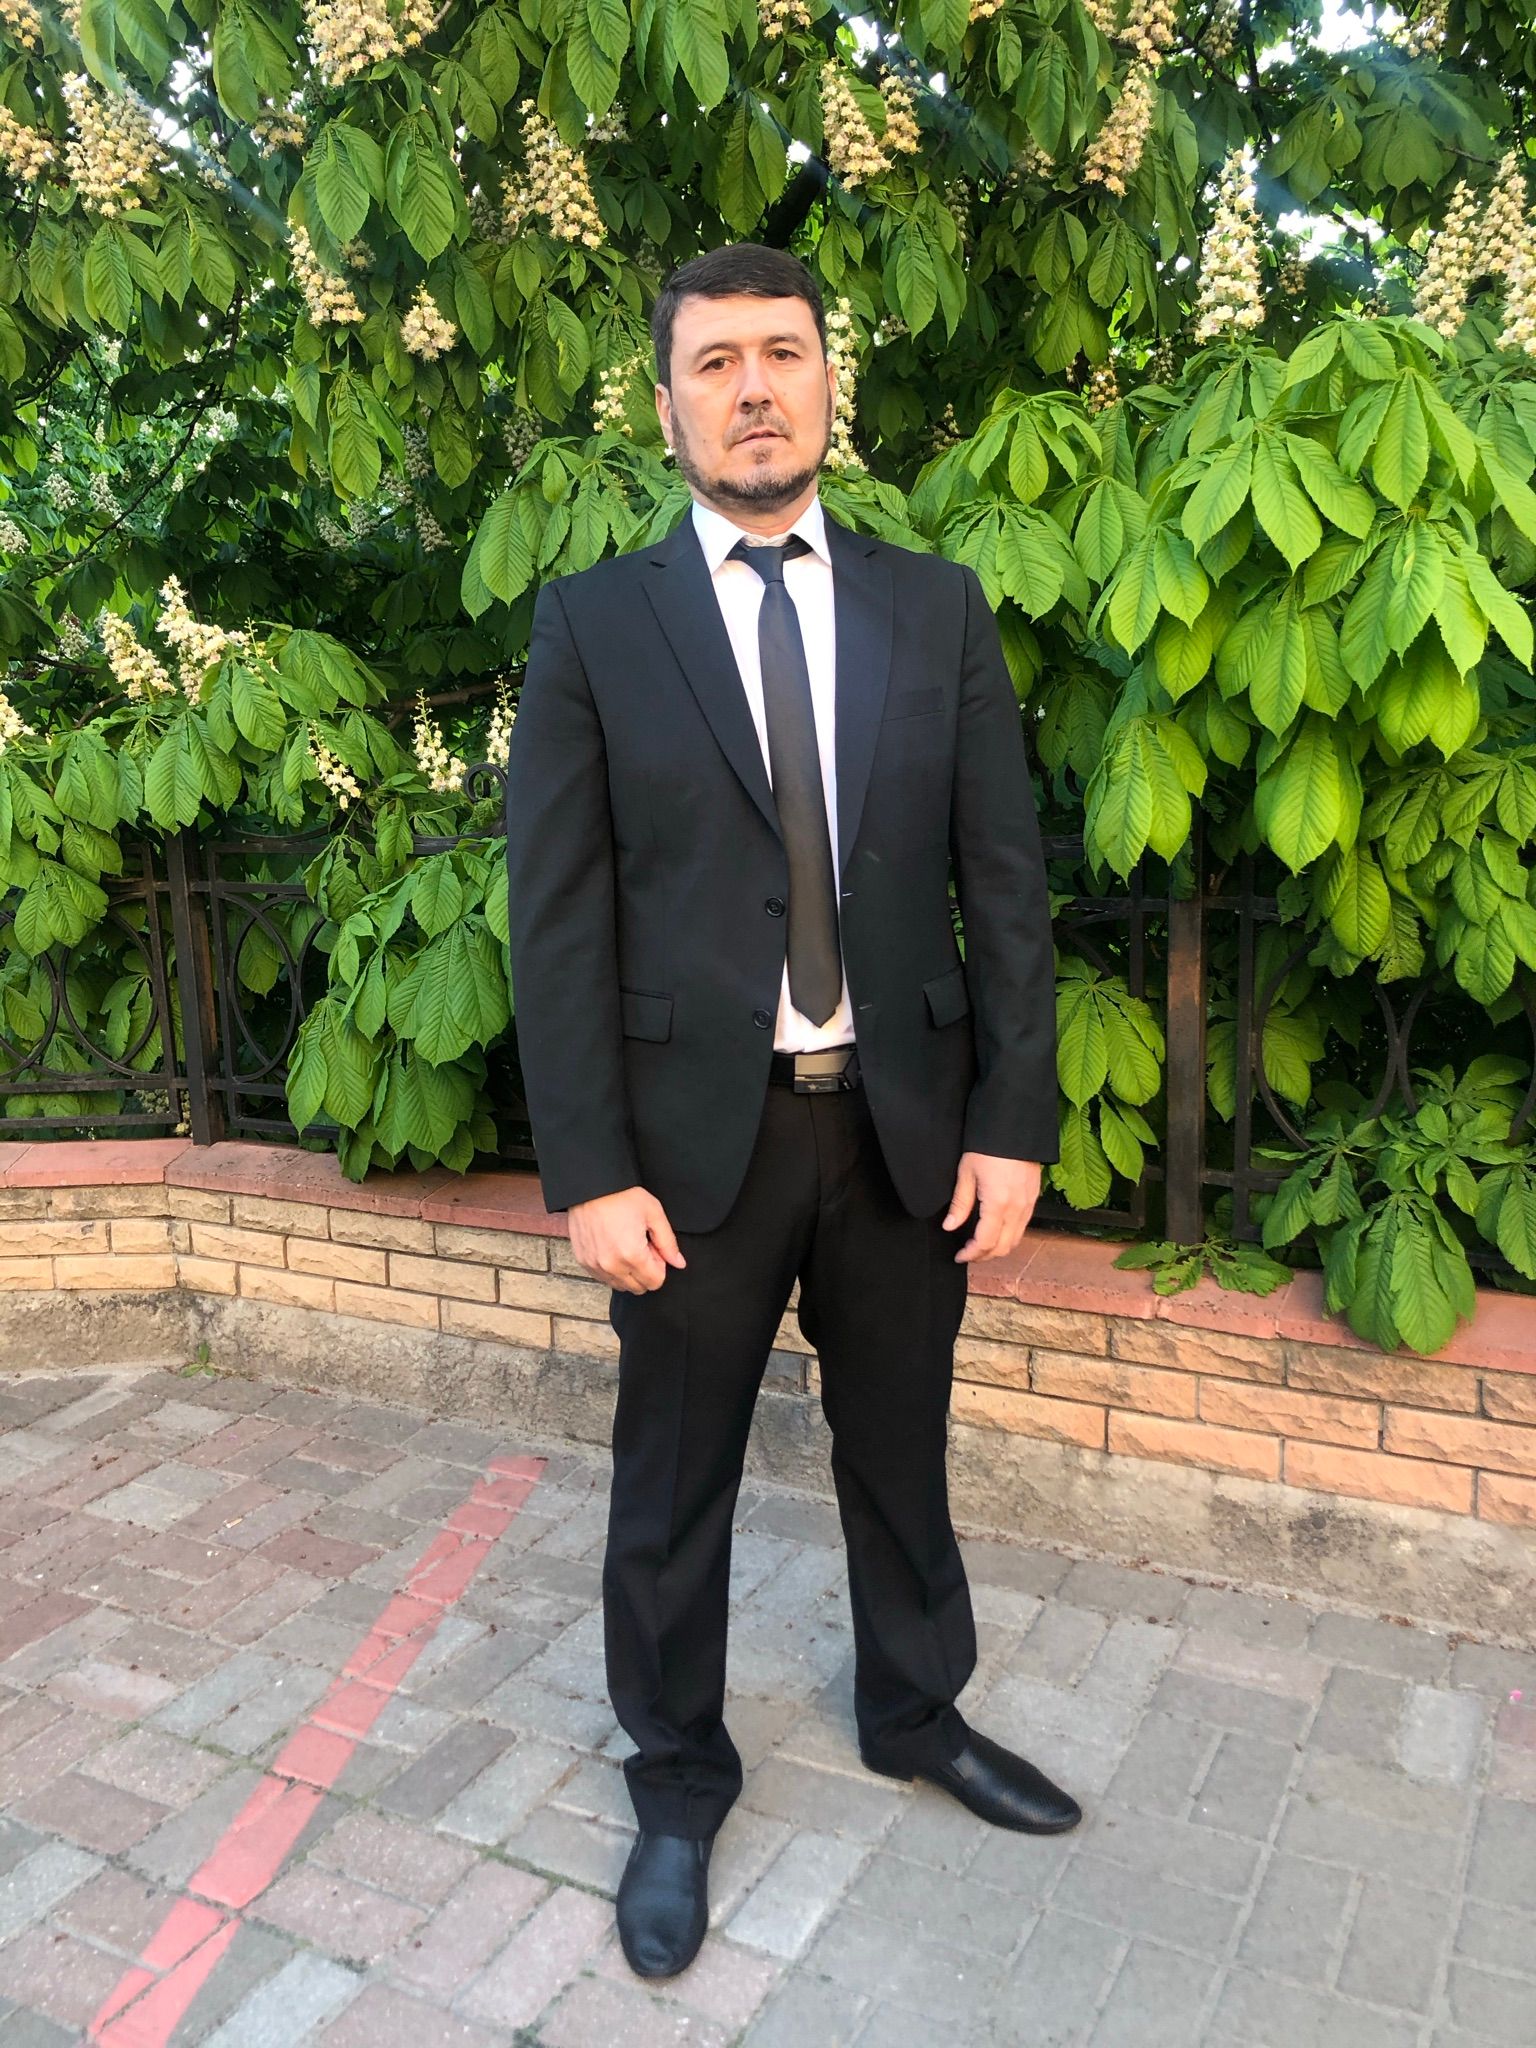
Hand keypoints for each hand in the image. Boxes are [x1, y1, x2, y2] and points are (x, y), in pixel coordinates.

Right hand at [568, 1185, 686, 1293]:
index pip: (655, 1282)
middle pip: (639, 1288)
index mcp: (632, 1255)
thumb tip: (679, 1263)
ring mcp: (595, 1265)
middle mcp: (612, 1266)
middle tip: (641, 1246)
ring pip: (621, 1285)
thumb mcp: (654, 1214)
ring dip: (628, 1272)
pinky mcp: (583, 1261)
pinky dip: (612, 1270)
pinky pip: (603, 1279)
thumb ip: (668, 1243)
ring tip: (626, 1246)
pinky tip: (613, 1248)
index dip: (659, 1265)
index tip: (653, 1247)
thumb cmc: (622, 1196)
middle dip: (645, 1271)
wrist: (591, 1186)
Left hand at [942, 1153, 1041, 1264]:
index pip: (985, 1242)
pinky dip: (1010, 1236)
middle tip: (968, 1254)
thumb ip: (960, 1204)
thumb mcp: (966, 1173)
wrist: (1014, 1127)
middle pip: (1003, 1247)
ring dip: (998, 1248)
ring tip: (980, 1246)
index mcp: (998, 1203)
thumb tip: (950, 1226)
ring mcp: (1028, 1204)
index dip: (971, 1254)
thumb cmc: (987, 1146)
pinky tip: (997, 1231)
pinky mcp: (1033, 1198)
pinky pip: (1023, 1227)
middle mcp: (1017, 1208)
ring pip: (1015, 1240)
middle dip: (984, 1256)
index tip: (959, 1256)